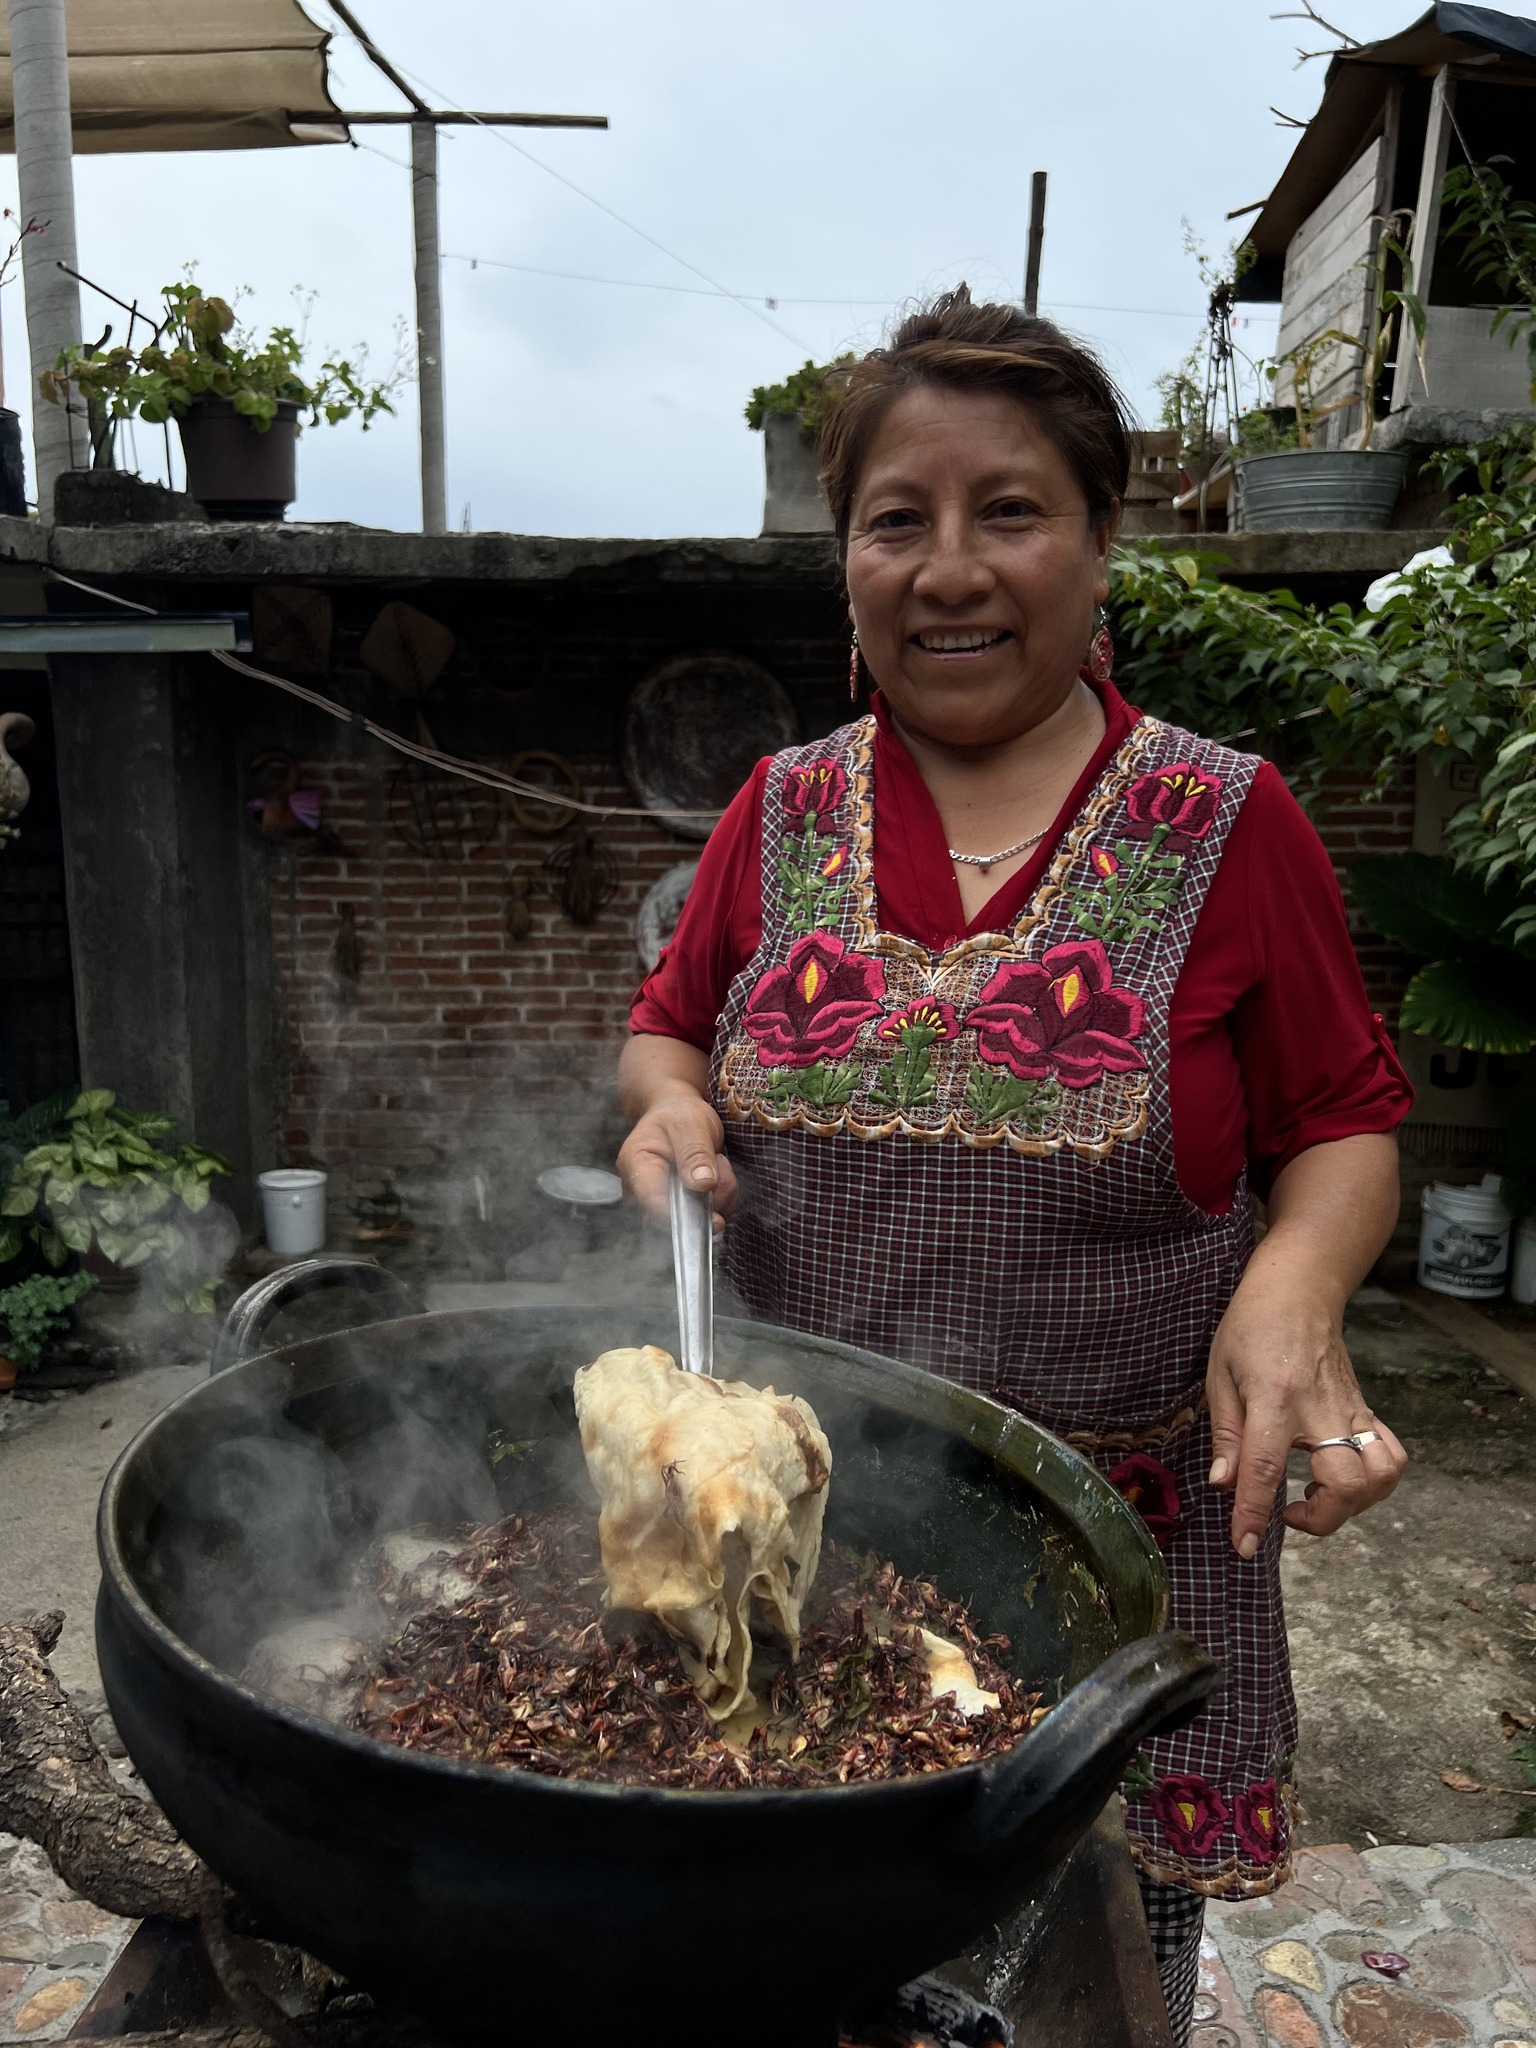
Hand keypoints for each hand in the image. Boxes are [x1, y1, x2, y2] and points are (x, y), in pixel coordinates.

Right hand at [616, 1086, 737, 1231]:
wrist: (677, 1111)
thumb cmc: (678, 1114)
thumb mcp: (691, 1123)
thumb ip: (695, 1153)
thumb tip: (702, 1184)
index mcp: (635, 1163)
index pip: (653, 1201)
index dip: (683, 1214)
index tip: (713, 1215)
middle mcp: (640, 1188)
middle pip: (675, 1216)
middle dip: (709, 1200)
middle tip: (721, 1163)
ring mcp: (657, 1200)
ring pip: (693, 1219)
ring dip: (719, 1198)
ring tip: (718, 1162)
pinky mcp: (675, 1206)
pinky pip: (702, 1217)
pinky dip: (719, 1201)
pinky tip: (718, 1176)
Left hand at [1205, 1265, 1405, 1557]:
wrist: (1299, 1291)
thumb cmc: (1251, 1328)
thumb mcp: (1220, 1374)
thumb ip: (1225, 1434)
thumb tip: (1224, 1485)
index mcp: (1274, 1399)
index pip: (1265, 1470)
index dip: (1253, 1514)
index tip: (1243, 1545)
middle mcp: (1320, 1409)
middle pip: (1344, 1484)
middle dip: (1319, 1519)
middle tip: (1286, 1513)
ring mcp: (1351, 1410)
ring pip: (1380, 1476)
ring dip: (1353, 1505)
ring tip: (1316, 1495)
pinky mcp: (1366, 1410)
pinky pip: (1391, 1455)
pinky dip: (1376, 1481)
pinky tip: (1342, 1477)